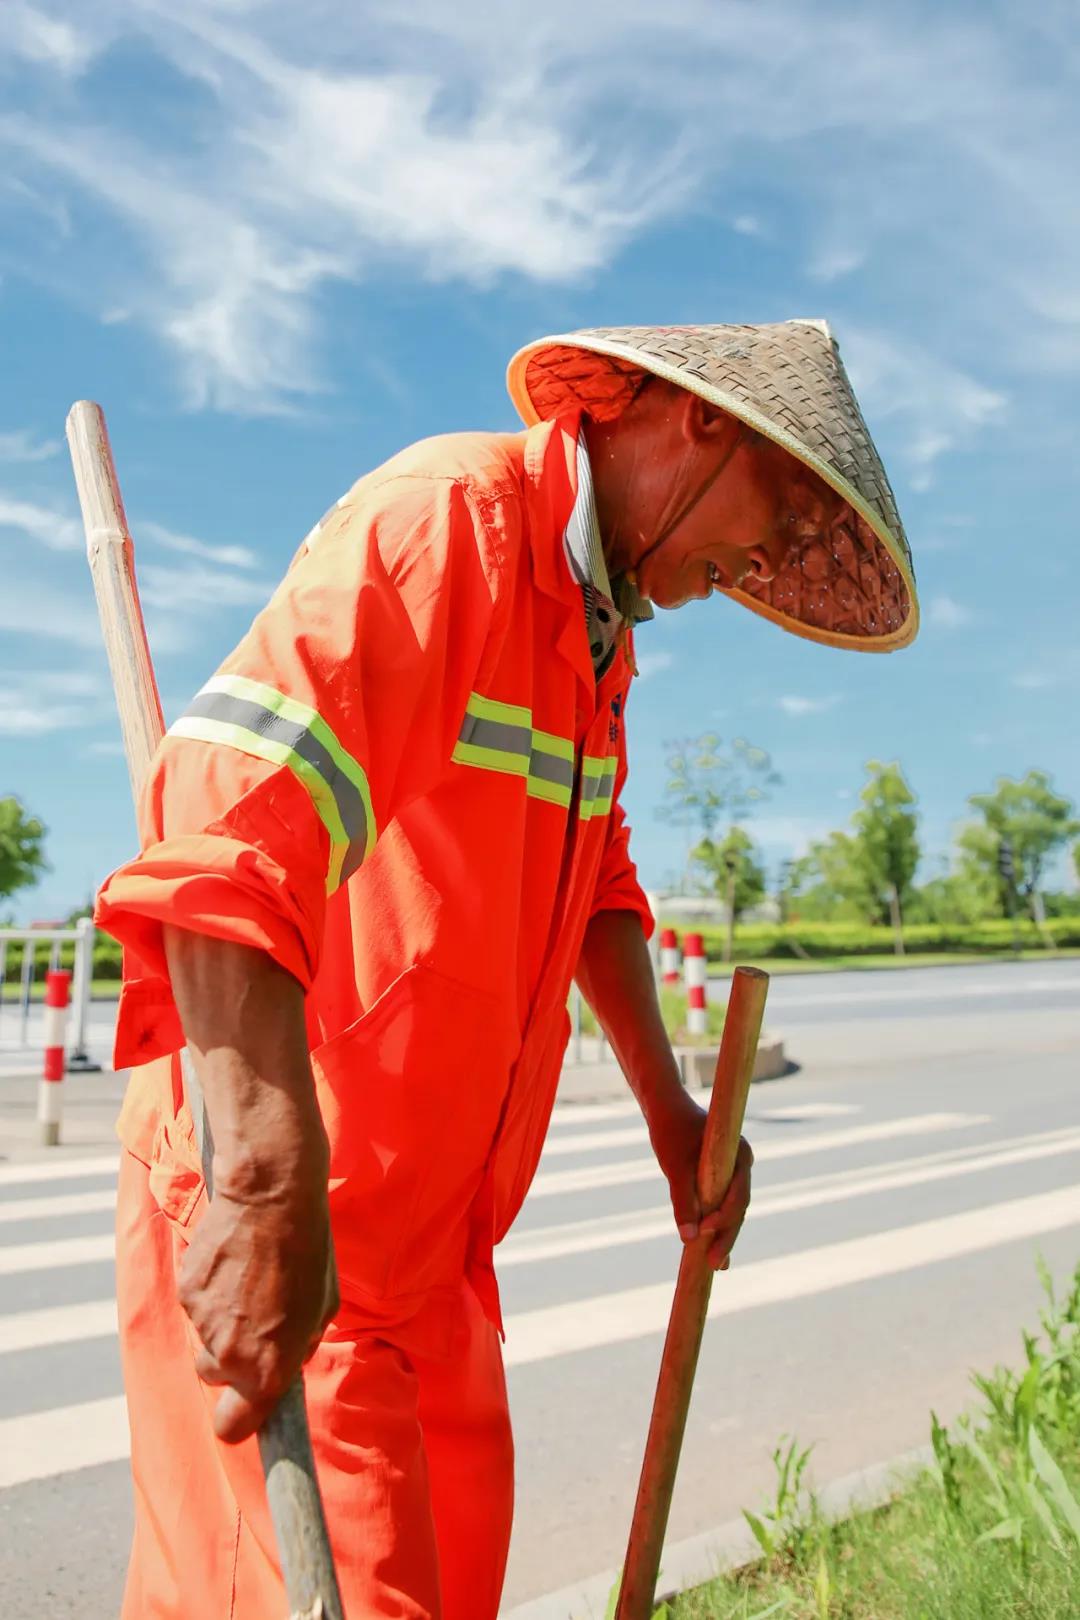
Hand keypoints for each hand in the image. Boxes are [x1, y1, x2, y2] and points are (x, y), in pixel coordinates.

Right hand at [178, 1162, 338, 1443]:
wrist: (270, 1198)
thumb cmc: (306, 1253)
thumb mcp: (321, 1309)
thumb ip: (296, 1349)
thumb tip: (282, 1365)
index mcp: (266, 1369)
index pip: (233, 1428)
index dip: (237, 1421)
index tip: (242, 1411)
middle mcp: (228, 1355)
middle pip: (215, 1377)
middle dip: (230, 1359)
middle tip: (255, 1320)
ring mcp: (203, 1323)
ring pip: (205, 1337)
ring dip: (223, 1319)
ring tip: (250, 1278)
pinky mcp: (186, 1291)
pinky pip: (196, 1304)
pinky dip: (210, 1290)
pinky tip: (232, 1261)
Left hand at [649, 1089, 752, 1271]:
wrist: (665, 1109)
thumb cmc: (671, 1132)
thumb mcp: (675, 1167)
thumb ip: (683, 1201)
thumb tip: (688, 1238)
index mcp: (739, 1155)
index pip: (738, 1195)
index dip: (725, 1218)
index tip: (706, 1233)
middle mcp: (742, 1164)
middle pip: (739, 1207)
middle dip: (726, 1236)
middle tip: (714, 1265)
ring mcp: (733, 1172)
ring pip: (732, 1209)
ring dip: (723, 1235)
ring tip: (715, 1265)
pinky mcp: (721, 1178)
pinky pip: (722, 1205)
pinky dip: (717, 1226)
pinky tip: (713, 1252)